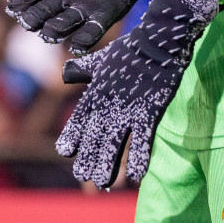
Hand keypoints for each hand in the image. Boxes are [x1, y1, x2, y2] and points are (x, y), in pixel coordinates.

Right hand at [4, 0, 155, 53]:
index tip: (13, 5)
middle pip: (46, 10)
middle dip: (36, 16)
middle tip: (27, 21)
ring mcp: (83, 10)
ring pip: (65, 23)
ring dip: (56, 29)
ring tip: (48, 32)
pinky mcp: (103, 17)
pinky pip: (91, 32)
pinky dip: (84, 39)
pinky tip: (77, 45)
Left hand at [56, 0, 217, 187]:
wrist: (159, 39)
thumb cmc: (130, 49)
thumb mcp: (100, 58)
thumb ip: (82, 69)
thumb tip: (65, 73)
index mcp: (96, 91)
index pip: (79, 119)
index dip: (72, 136)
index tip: (65, 153)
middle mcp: (108, 102)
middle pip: (94, 136)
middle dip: (88, 158)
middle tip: (85, 179)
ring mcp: (128, 107)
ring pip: (114, 142)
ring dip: (108, 164)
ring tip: (104, 183)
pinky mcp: (150, 110)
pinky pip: (143, 139)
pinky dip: (139, 157)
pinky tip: (136, 176)